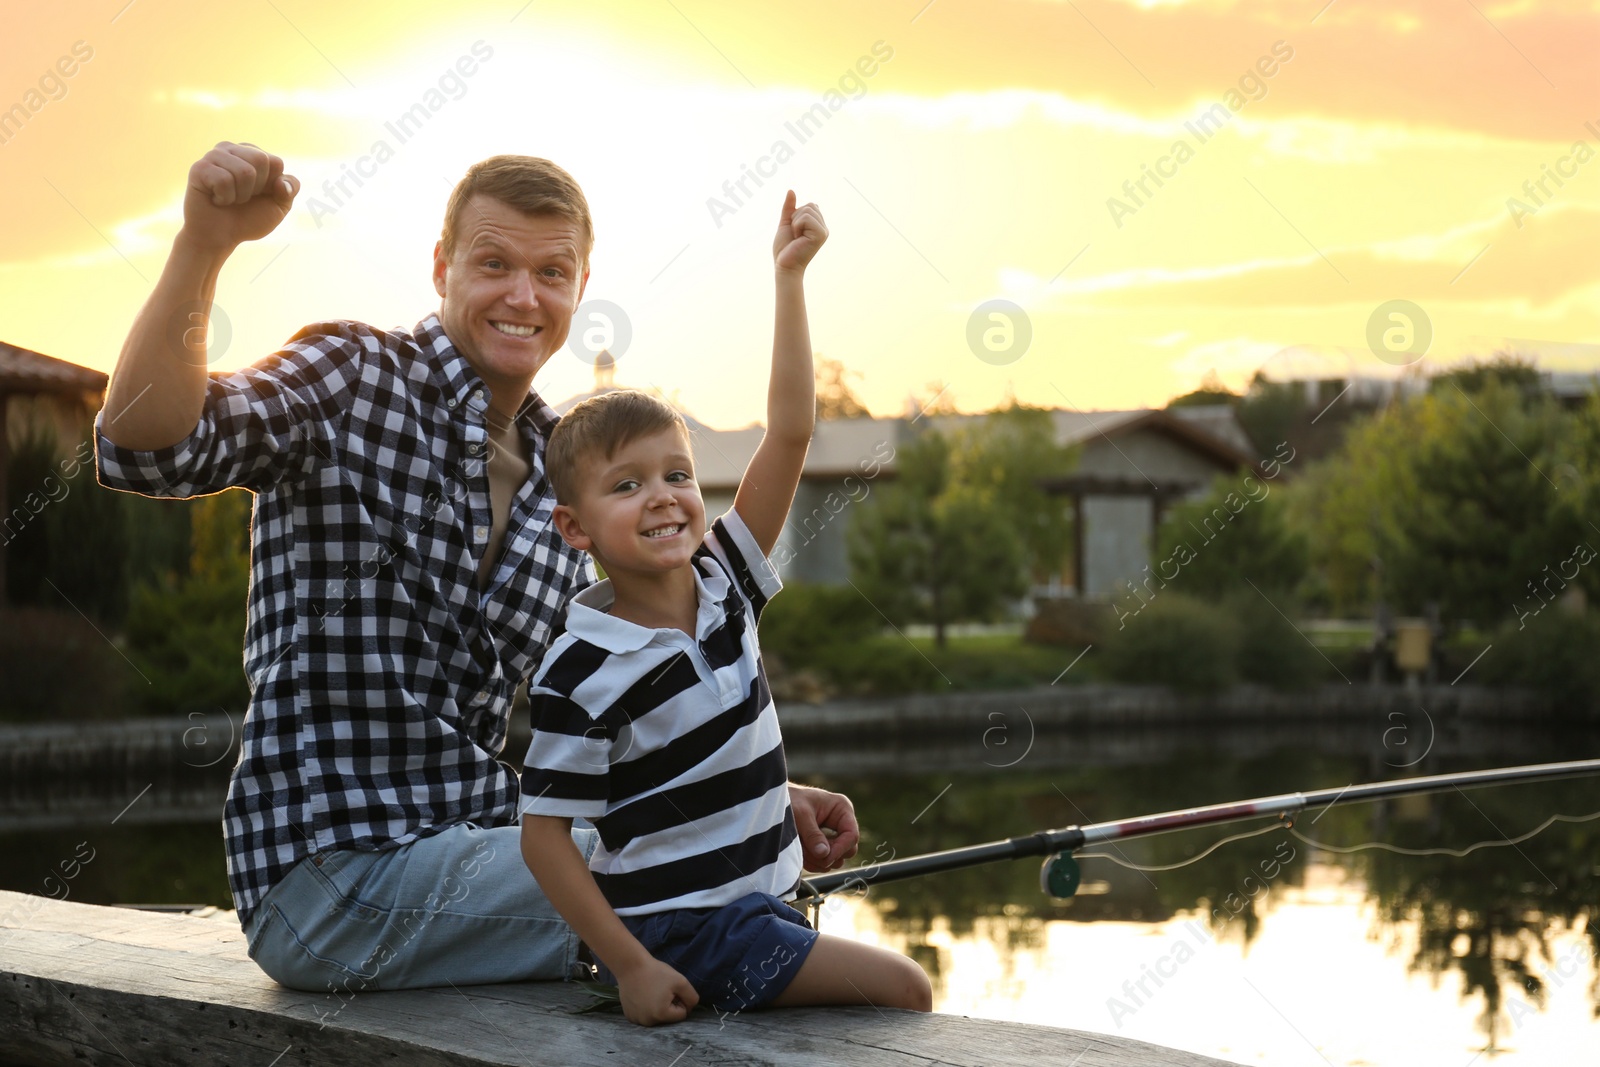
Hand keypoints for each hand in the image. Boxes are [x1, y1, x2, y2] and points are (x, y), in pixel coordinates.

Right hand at [180, 141, 299, 252]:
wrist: (220, 237)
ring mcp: (213, 156)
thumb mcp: (278, 205)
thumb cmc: (248, 219)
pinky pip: (224, 180)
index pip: (276, 162)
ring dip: (240, 195)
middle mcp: (231, 149)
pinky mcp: (199, 168)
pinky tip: (216, 199)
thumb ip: (290, 188)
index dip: (271, 186)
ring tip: (228, 199)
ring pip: (244, 171)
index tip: (257, 195)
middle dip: (256, 188)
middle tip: (242, 198)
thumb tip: (282, 182)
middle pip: (261, 160)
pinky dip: (224, 198)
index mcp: (251, 153)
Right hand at [617, 956, 699, 1025]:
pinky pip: (645, 1016)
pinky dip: (646, 1008)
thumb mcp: (681, 981)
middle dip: (669, 1005)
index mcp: (661, 1015)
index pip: (682, 1014)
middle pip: (668, 1018)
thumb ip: (692, 997)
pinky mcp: (630, 1017)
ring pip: (656, 1018)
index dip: (680, 1000)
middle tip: (661, 990)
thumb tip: (690, 1009)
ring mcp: (637, 1020)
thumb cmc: (656, 972)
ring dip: (657, 1008)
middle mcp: (648, 1022)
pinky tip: (642, 996)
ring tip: (651, 992)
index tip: (671, 989)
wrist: (630, 966)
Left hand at [772, 190, 826, 274]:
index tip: (794, 231)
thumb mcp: (786, 223)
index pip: (810, 205)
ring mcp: (824, 231)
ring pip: (808, 210)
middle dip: (796, 217)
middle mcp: (823, 228)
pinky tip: (798, 238)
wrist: (784, 265)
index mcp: (818, 225)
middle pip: (810, 205)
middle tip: (795, 234)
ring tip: (797, 237)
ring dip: (796, 222)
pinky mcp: (821, 235)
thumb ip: (789, 208)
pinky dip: (797, 226)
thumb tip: (791, 190)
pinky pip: (807, 217)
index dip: (797, 214)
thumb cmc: (785, 248)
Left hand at [789, 784, 859, 871]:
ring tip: (800, 848)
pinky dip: (811, 863)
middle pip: (847, 851)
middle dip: (827, 856)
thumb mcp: (801, 814)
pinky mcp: (823, 848)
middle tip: (807, 851)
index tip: (824, 857)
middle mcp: (841, 824)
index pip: (852, 836)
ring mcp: (833, 837)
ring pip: (835, 861)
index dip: (840, 849)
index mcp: (842, 809)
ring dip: (817, 860)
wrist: (775, 802)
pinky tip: (799, 852)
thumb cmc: (790, 800)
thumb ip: (812, 834)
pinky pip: (824, 864)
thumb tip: (824, 854)